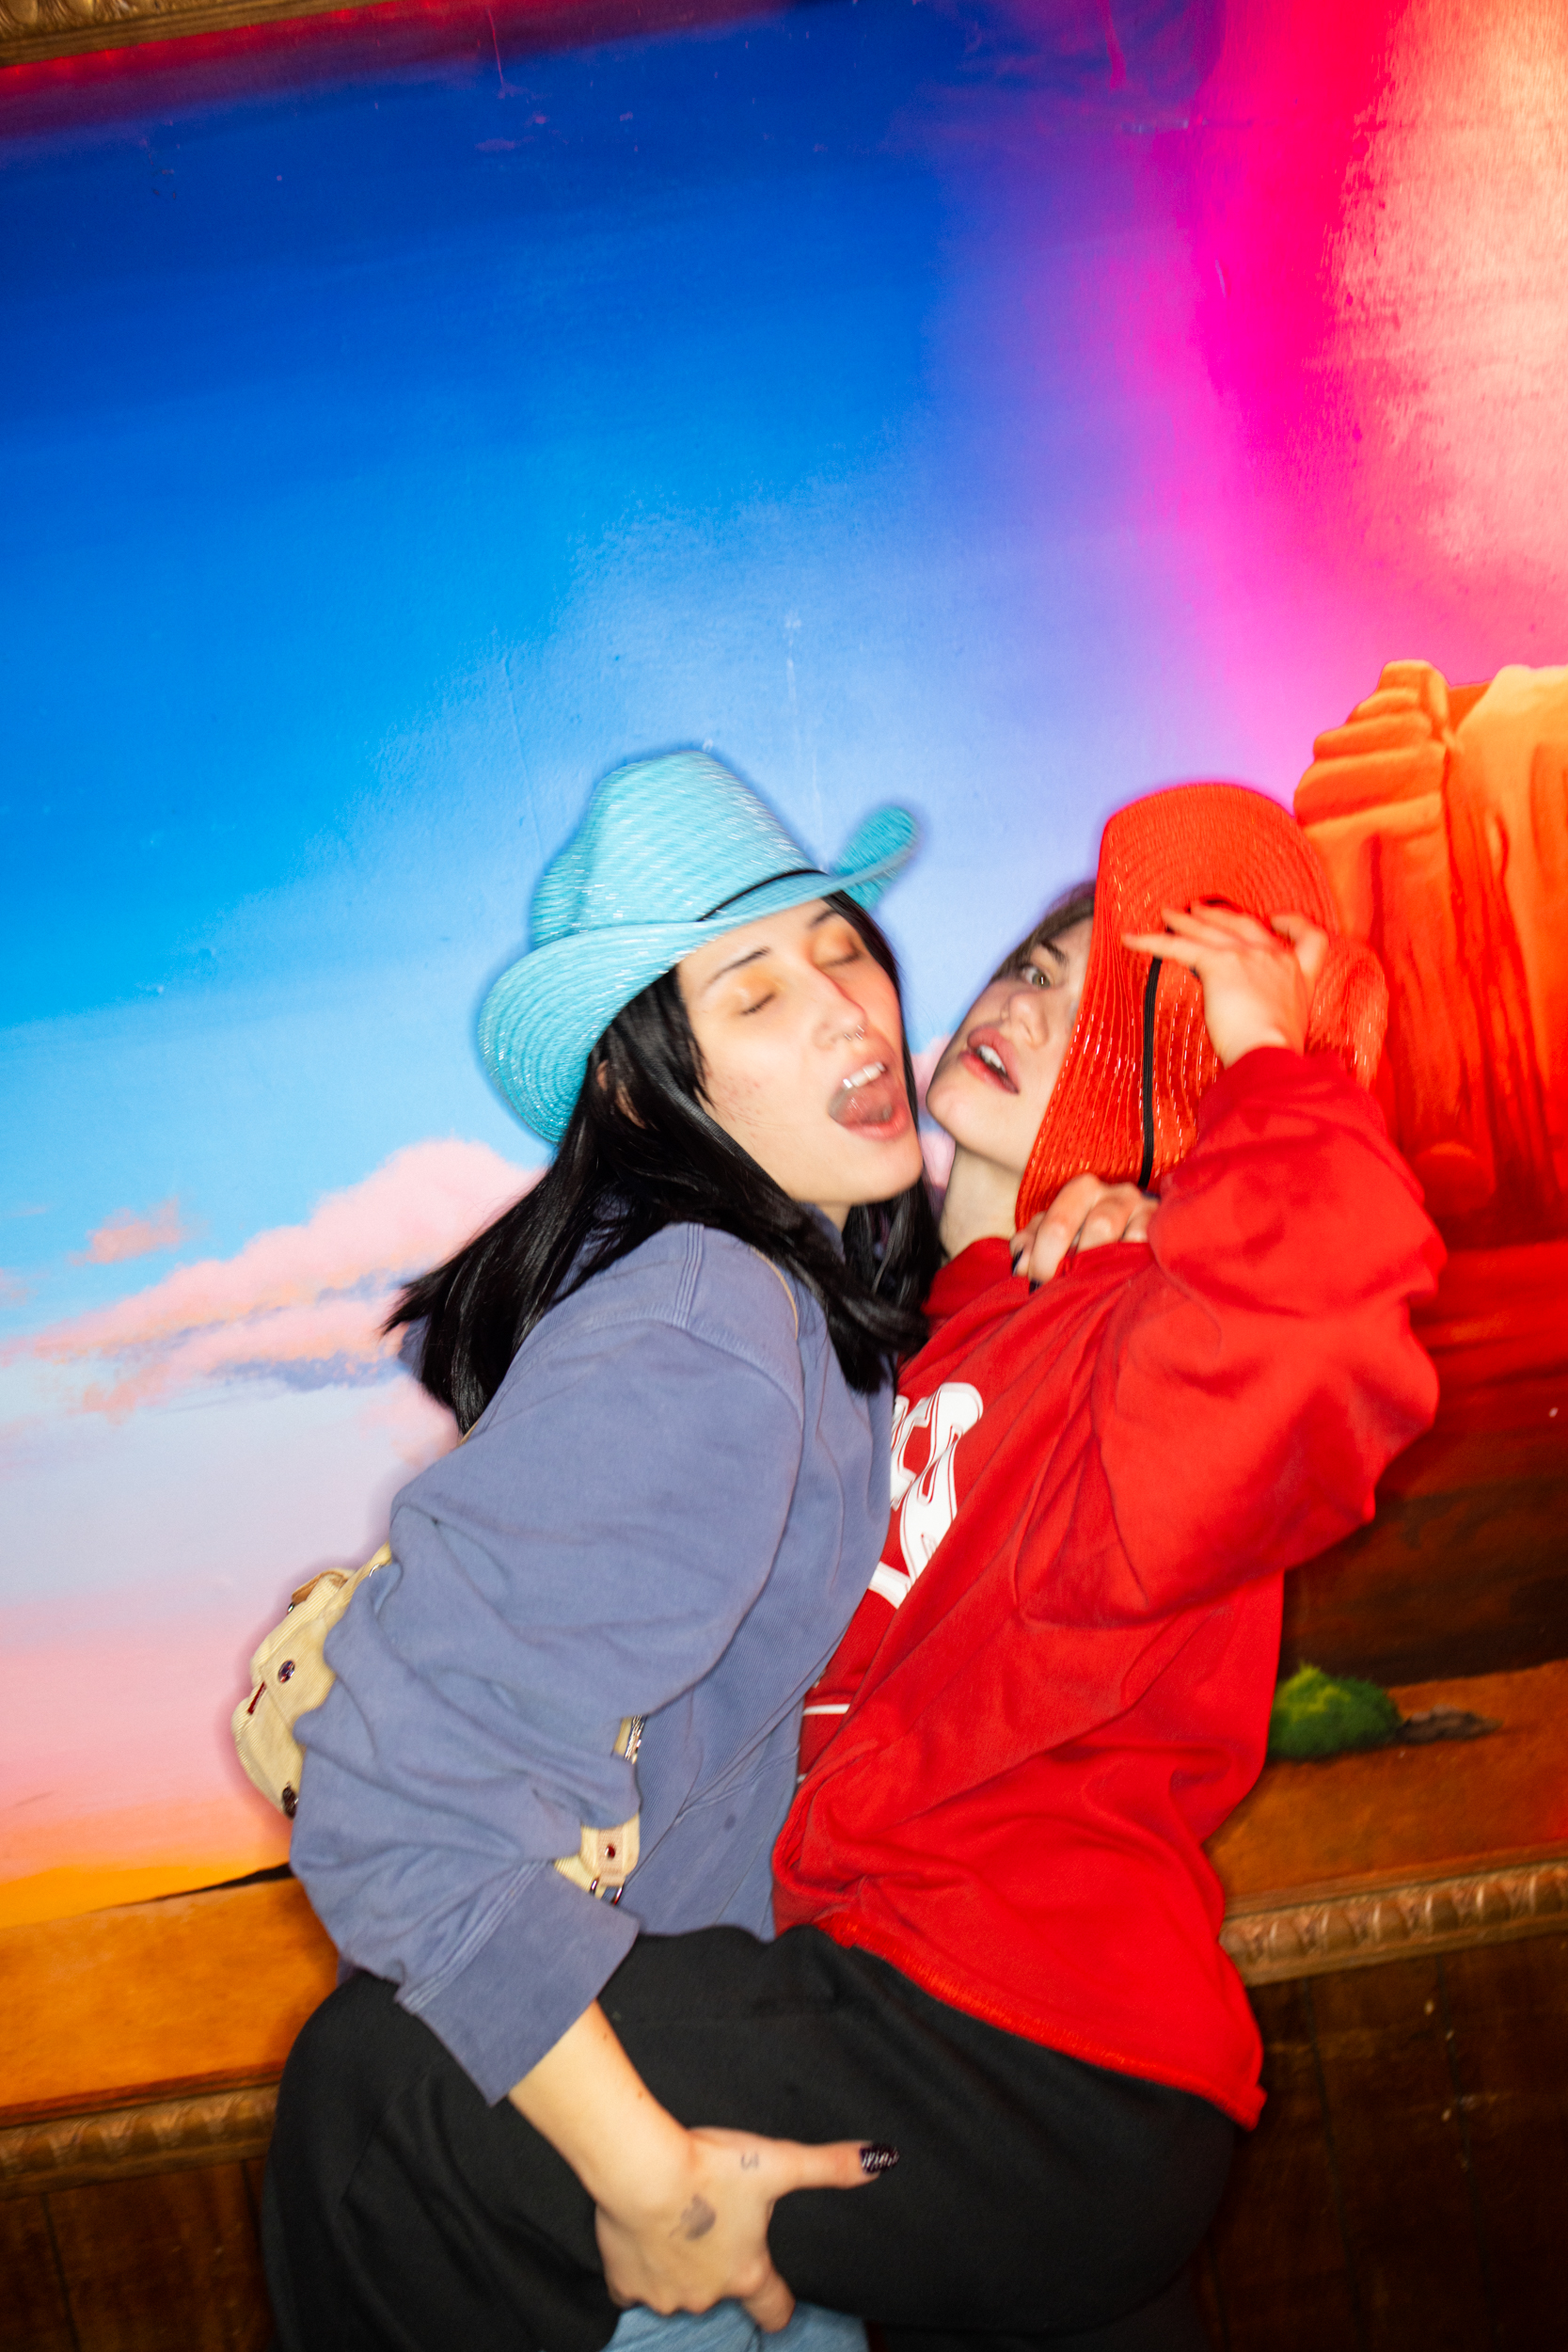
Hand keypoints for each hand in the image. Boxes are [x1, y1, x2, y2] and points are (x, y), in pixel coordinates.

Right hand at [595, 2123, 883, 2328]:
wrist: (641, 2169)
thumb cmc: (709, 2168)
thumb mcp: (777, 2162)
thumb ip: (829, 2167)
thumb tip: (882, 2159)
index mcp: (747, 2272)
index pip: (774, 2309)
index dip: (778, 2300)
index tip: (777, 2293)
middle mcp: (709, 2294)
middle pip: (723, 2291)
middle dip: (721, 2264)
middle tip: (716, 2221)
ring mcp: (667, 2295)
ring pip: (680, 2290)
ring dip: (682, 2263)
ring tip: (679, 2220)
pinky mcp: (627, 2285)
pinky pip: (635, 2288)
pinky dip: (640, 2269)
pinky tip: (642, 2235)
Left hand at [1011, 1175, 1155, 1286]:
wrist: (1133, 1234)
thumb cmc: (1084, 1236)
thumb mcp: (1053, 1236)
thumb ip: (1031, 1245)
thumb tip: (1022, 1265)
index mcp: (1083, 1189)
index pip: (1059, 1224)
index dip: (1045, 1259)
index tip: (1039, 1283)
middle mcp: (1116, 1193)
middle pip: (1099, 1227)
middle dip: (1080, 1264)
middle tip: (1067, 1289)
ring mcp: (1145, 1208)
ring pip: (1133, 1236)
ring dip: (1106, 1264)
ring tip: (1094, 1285)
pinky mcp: (1164, 1225)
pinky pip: (1149, 1242)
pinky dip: (1133, 1261)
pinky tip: (1121, 1276)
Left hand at [1121, 905, 1327, 1067]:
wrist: (1272, 1055)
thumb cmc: (1277, 1054)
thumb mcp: (1286, 1025)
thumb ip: (1272, 1010)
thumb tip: (1249, 1017)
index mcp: (1300, 974)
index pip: (1310, 938)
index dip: (1292, 924)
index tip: (1276, 919)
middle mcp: (1276, 957)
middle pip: (1244, 925)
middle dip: (1220, 915)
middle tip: (1199, 909)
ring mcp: (1248, 956)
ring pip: (1209, 930)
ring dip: (1184, 921)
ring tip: (1166, 914)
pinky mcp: (1220, 963)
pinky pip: (1178, 946)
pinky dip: (1151, 941)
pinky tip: (1131, 939)